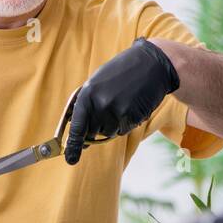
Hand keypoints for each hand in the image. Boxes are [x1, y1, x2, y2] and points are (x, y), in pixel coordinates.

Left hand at [63, 37, 180, 164]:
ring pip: (109, 133)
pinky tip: (132, 104)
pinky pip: (124, 129)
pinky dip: (126, 122)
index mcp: (87, 95)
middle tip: (107, 112)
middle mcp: (100, 105)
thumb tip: (77, 131)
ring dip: (113, 124)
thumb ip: (86, 103)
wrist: (152, 63)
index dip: (73, 145)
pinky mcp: (132, 116)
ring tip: (122, 102)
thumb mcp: (97, 82)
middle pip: (93, 133)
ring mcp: (117, 111)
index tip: (70, 159)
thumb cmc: (122, 72)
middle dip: (96, 128)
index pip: (77, 127)